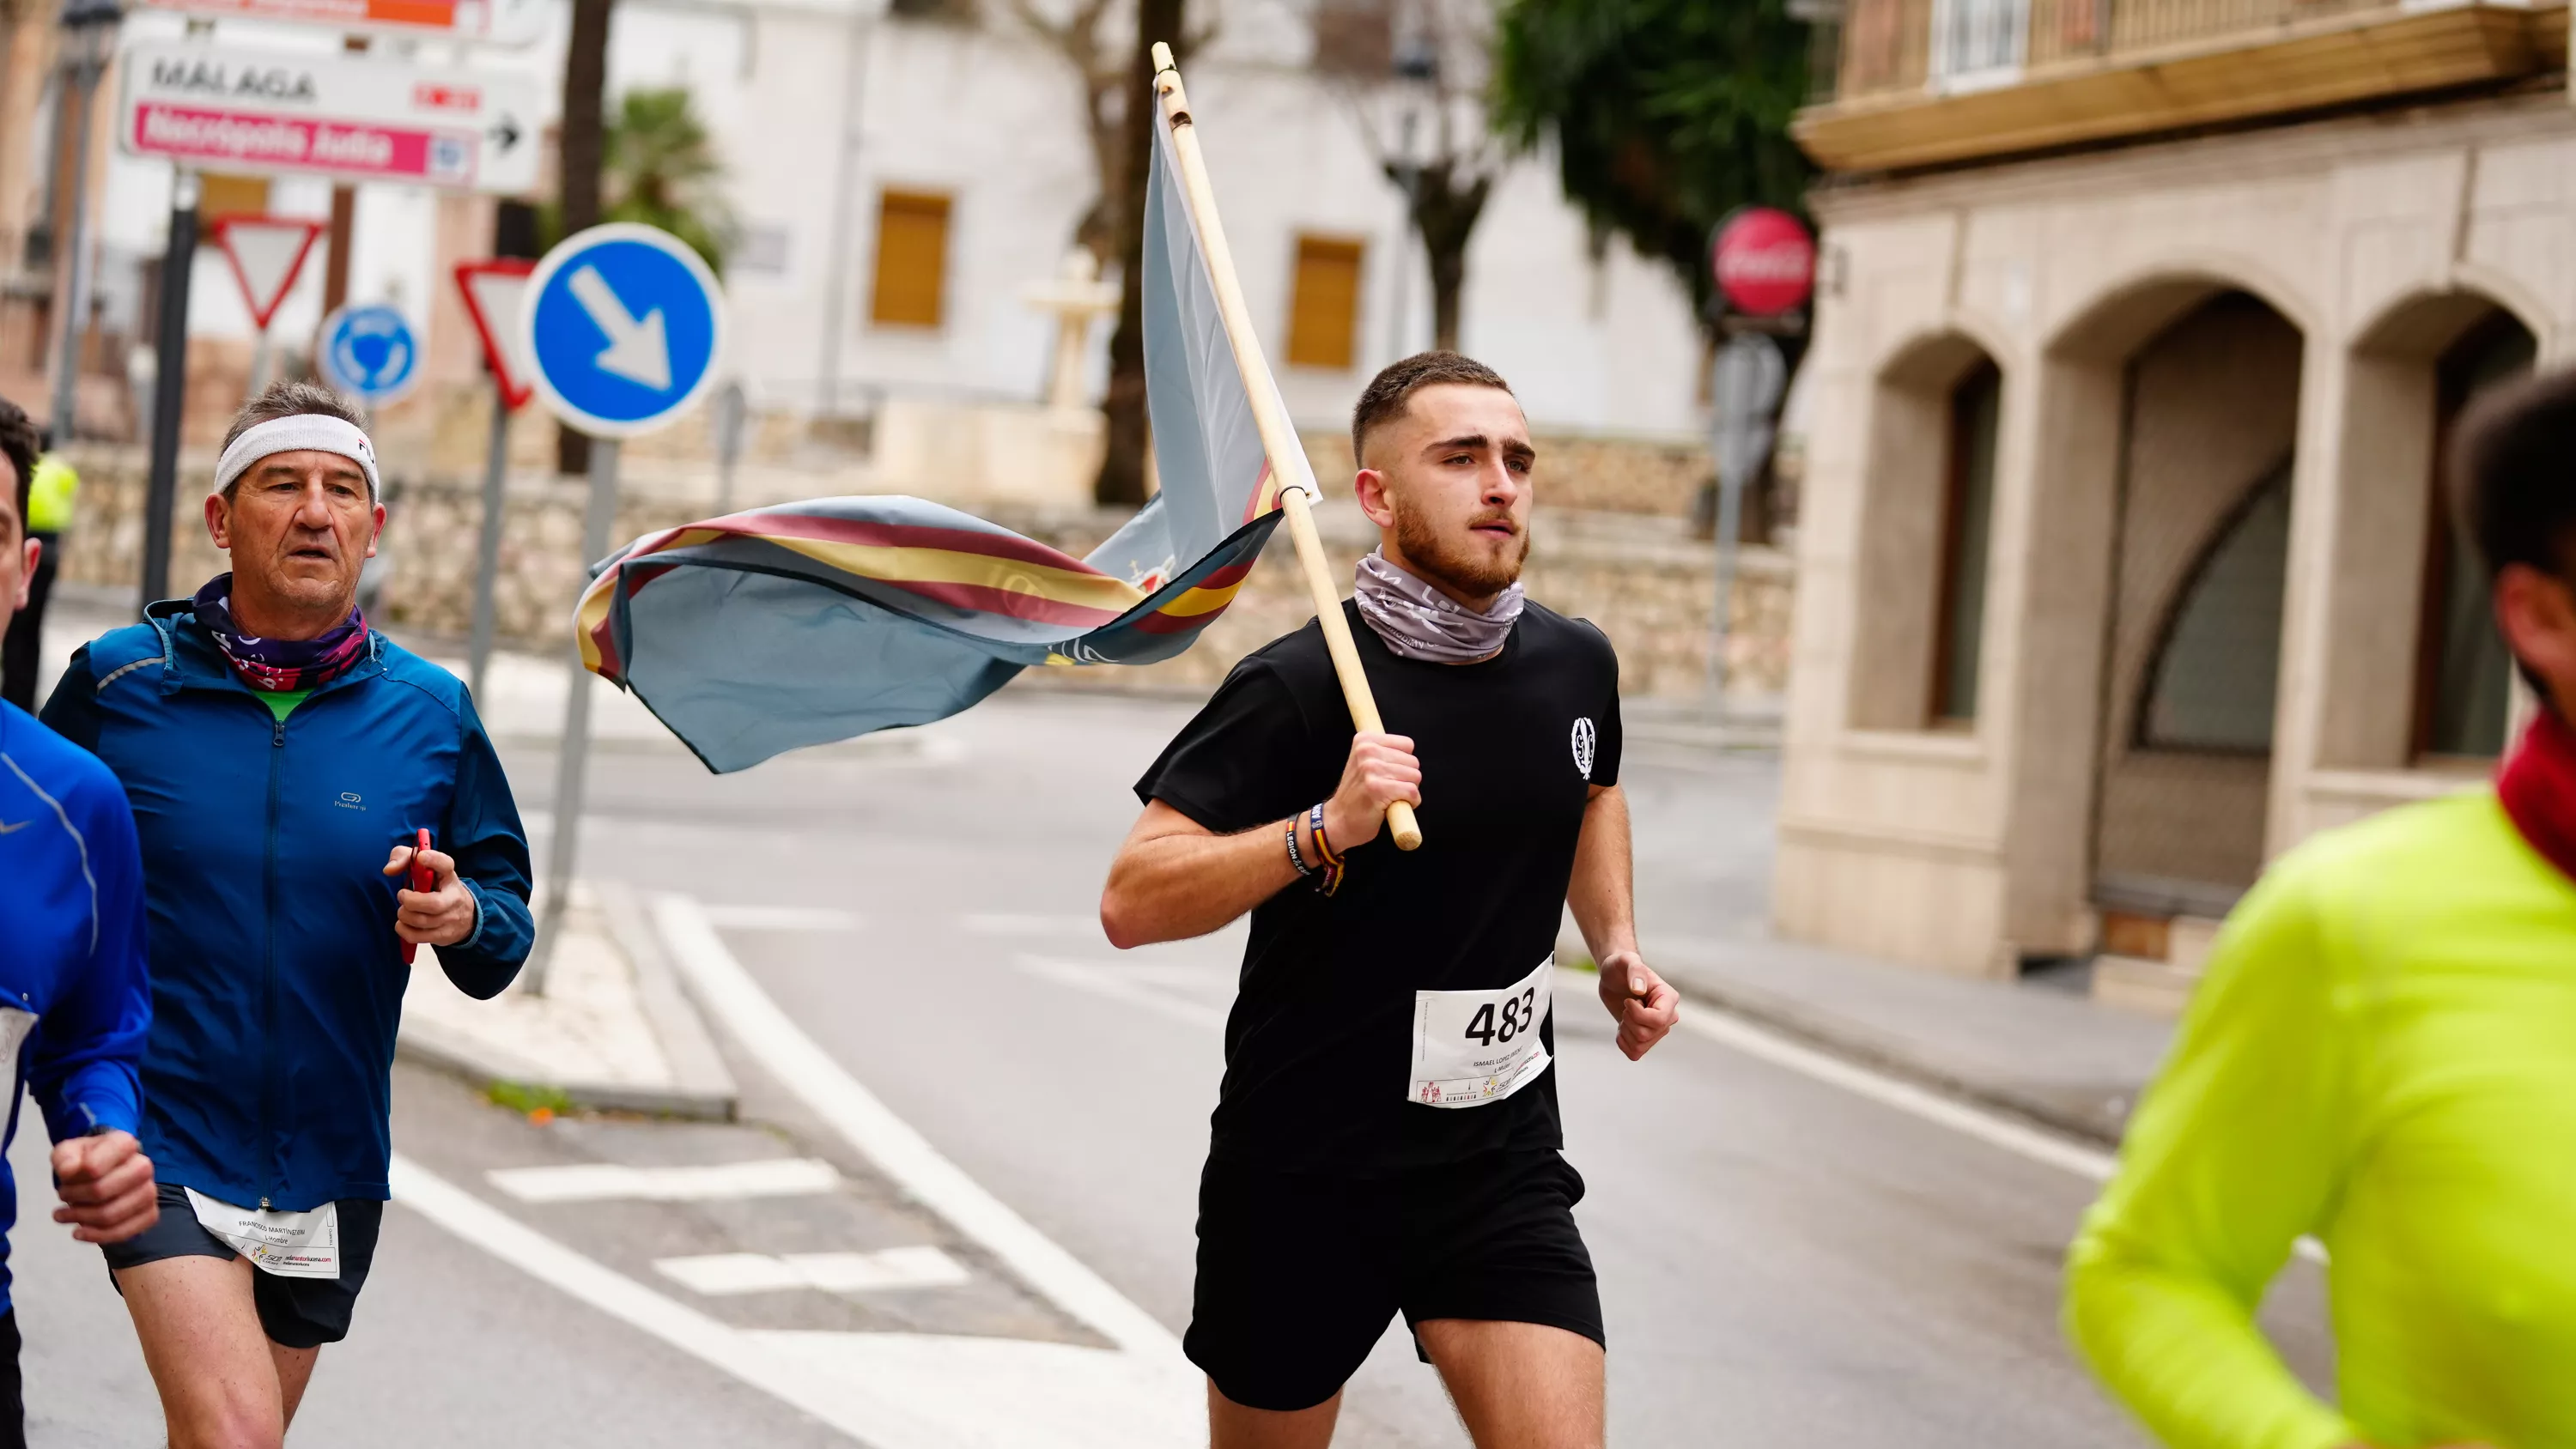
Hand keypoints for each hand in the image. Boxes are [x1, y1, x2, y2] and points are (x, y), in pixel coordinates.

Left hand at [51, 1131, 156, 1243]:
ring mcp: (149, 1191)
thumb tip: (68, 1171)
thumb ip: (65, 1157)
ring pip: (111, 1215)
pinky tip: (80, 1233)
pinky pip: (124, 1232)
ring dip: (80, 1219)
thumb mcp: (68, 1151)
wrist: (106, 1172)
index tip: (64, 1180)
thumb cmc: (86, 1160)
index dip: (73, 1180)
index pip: (93, 1167)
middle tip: (63, 1198)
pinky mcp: (150, 1214)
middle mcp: (143, 1166)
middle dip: (75, 1200)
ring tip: (64, 1216)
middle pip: (101, 1192)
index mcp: (124, 1144)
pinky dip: (97, 1236)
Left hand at [384, 842, 477, 947]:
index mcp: (448, 877)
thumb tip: (389, 870)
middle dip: (411, 901)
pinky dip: (403, 929)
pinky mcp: (443, 935)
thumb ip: (403, 859)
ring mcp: (450, 919)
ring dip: (404, 915)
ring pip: (422, 921)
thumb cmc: (435, 887)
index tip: (420, 858)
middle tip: (403, 896)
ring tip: (404, 910)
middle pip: (433, 903)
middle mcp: (453, 897)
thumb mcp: (424, 869)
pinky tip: (404, 923)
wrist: (463, 915)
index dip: (434, 859)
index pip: (446, 865)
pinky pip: (416, 936)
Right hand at [1320, 732, 1421, 849]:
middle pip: (1413, 762)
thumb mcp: (1364, 761)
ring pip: (1415, 777)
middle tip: (1388, 789)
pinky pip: (1412, 792)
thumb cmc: (1358, 793)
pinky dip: (1411, 802)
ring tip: (1389, 797)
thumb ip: (1385, 751)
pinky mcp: (1378, 789)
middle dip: (1407, 778)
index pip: (1407, 745)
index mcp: (1364, 740)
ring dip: (1409, 791)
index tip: (1389, 774)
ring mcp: (1371, 769)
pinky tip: (1394, 806)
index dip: (1404, 763)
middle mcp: (1367, 750)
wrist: (1339, 819)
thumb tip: (1409, 750)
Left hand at [1596, 950, 1678, 1060]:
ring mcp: (1658, 1029)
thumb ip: (1635, 970)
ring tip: (1626, 1015)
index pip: (1659, 1020)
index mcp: (1669, 998)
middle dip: (1629, 1021)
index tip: (1628, 1000)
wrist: (1613, 977)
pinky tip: (1622, 1027)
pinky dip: (1623, 1043)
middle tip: (1626, 1005)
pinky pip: (1635, 1053)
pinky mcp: (1645, 1038)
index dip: (1638, 1014)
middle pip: (1646, 1035)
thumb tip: (1639, 989)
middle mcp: (1668, 1016)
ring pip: (1640, 1046)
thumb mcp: (1626, 961)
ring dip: (1625, 1031)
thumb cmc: (1621, 966)